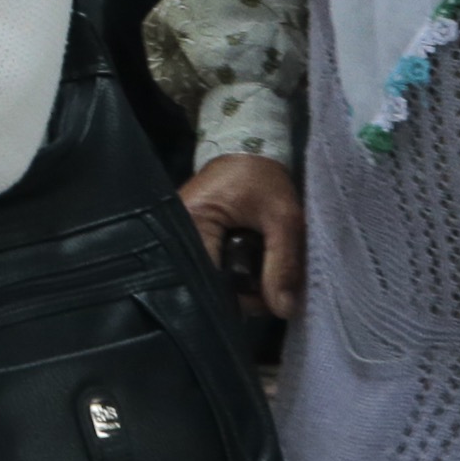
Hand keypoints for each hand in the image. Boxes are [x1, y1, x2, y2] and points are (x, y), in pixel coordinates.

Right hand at [178, 153, 305, 319]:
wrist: (248, 150)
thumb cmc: (263, 178)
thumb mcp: (283, 218)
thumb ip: (284, 263)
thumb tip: (283, 310)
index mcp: (191, 225)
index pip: (209, 282)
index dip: (240, 298)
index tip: (269, 299)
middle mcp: (175, 234)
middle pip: (205, 285)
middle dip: (240, 294)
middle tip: (270, 288)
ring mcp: (180, 236)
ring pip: (208, 280)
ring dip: (237, 286)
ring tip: (263, 276)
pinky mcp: (190, 239)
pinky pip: (209, 268)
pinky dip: (231, 275)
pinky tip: (250, 270)